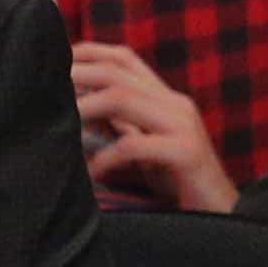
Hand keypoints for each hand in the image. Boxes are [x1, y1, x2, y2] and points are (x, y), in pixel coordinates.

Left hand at [71, 44, 238, 211]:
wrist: (222, 213)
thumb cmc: (179, 183)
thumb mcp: (145, 147)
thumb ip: (121, 126)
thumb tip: (78, 112)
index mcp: (165, 99)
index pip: (125, 58)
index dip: (89, 53)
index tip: (55, 57)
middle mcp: (175, 104)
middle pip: (119, 72)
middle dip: (78, 73)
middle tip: (46, 83)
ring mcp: (182, 126)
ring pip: (124, 98)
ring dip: (85, 107)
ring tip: (62, 121)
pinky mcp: (186, 154)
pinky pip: (135, 146)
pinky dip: (107, 157)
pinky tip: (92, 173)